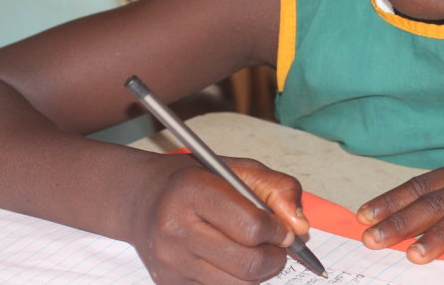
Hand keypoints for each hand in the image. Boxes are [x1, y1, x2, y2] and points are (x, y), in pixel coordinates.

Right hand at [130, 155, 310, 283]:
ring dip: (261, 273)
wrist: (144, 199)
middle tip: (279, 246)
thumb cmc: (197, 181)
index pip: (252, 226)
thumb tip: (300, 226)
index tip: (284, 229)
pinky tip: (234, 261)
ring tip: (259, 253)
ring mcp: (170, 262)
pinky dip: (238, 281)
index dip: (279, 231)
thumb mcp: (239, 169)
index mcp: (193, 192)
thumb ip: (278, 188)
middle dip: (276, 257)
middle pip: (249, 264)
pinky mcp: (170, 284)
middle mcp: (175, 230)